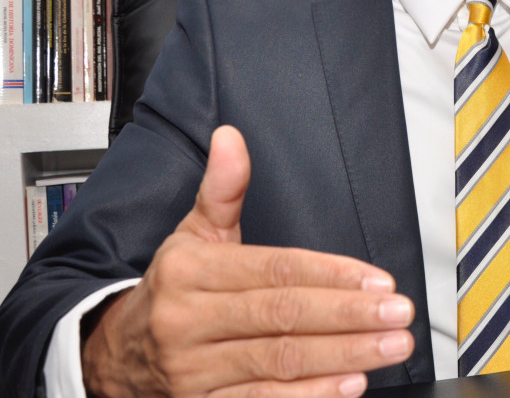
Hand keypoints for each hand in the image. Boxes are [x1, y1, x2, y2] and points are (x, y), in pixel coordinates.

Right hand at [81, 126, 414, 396]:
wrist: (112, 358)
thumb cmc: (169, 292)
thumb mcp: (191, 235)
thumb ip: (222, 190)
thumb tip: (231, 138)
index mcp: (190, 271)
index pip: (274, 270)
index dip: (331, 274)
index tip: (377, 280)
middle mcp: (188, 321)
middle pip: (282, 316)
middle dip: (349, 315)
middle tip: (398, 313)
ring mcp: (193, 370)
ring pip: (278, 362)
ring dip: (342, 355)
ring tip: (388, 346)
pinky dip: (309, 395)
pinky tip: (348, 383)